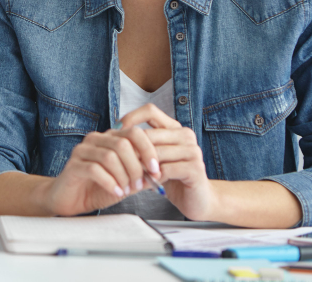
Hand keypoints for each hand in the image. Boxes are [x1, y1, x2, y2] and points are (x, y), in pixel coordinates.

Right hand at [38, 110, 163, 215]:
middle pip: (123, 143)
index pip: (134, 132)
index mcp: (110, 138)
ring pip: (110, 156)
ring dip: (124, 176)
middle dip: (136, 165)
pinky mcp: (73, 165)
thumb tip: (163, 173)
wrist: (70, 199)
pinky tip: (116, 191)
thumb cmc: (97, 188)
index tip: (156, 169)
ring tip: (128, 190)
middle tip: (140, 184)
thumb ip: (141, 175)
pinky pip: (95, 169)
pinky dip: (110, 182)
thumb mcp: (125, 180)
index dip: (148, 150)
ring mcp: (82, 151)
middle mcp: (96, 139)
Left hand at [120, 104, 216, 220]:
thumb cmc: (172, 177)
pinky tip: (147, 185)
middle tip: (119, 163)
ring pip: (156, 153)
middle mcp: (186, 135)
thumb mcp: (154, 158)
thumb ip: (141, 145)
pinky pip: (166, 169)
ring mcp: (192, 151)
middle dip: (132, 150)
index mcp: (175, 128)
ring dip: (141, 166)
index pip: (150, 111)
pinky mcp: (195, 168)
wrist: (197, 200)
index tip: (115, 131)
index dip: (131, 118)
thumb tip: (114, 133)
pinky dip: (153, 178)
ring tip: (131, 176)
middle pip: (149, 134)